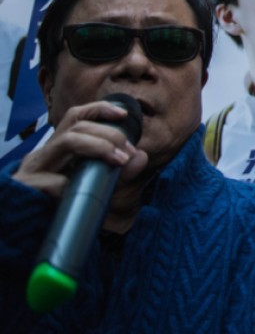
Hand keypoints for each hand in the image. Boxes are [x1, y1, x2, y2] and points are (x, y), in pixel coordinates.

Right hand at [13, 100, 147, 197]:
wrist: (37, 231)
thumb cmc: (70, 205)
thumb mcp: (101, 187)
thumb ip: (121, 174)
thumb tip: (142, 156)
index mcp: (60, 149)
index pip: (77, 116)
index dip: (100, 109)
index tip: (123, 114)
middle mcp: (46, 153)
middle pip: (78, 125)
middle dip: (109, 134)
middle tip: (128, 153)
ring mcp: (33, 166)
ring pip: (67, 140)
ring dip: (98, 146)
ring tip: (118, 160)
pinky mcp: (26, 183)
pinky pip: (51, 177)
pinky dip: (70, 183)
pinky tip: (76, 191)